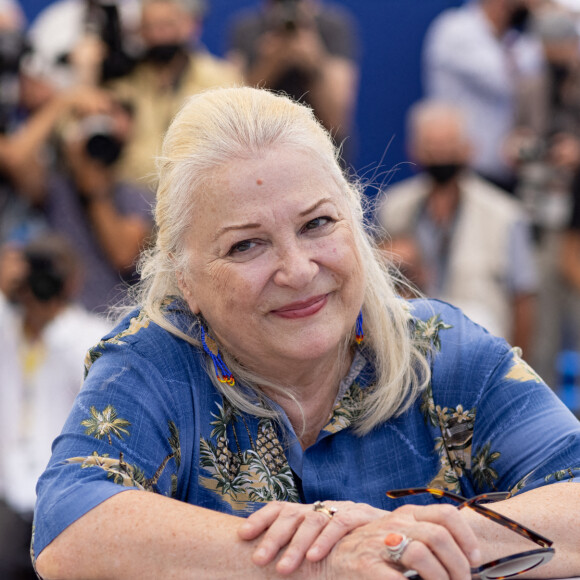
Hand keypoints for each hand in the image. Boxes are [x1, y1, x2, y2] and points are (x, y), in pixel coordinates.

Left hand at [238, 500, 384, 574]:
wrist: (396, 533)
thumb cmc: (352, 543)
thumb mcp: (323, 542)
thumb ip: (301, 545)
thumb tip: (265, 562)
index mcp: (309, 511)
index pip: (279, 507)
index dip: (260, 518)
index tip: (242, 534)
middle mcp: (322, 506)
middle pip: (292, 513)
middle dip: (273, 536)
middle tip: (258, 559)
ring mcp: (341, 508)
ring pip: (312, 520)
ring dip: (296, 545)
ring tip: (282, 568)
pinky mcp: (360, 515)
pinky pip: (339, 524)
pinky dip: (325, 541)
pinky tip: (314, 557)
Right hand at [326, 503, 481, 579]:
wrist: (326, 559)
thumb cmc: (367, 553)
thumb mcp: (396, 538)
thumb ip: (421, 540)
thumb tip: (463, 561)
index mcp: (405, 515)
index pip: (446, 514)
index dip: (466, 537)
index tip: (475, 561)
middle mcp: (394, 524)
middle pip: (439, 536)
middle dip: (458, 567)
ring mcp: (379, 544)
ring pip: (423, 555)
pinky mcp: (367, 566)